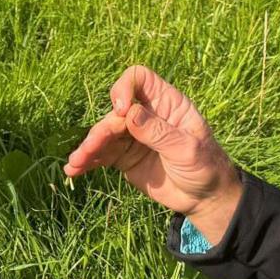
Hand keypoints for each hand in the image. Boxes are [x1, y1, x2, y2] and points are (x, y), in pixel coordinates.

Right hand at [63, 65, 242, 243]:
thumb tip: (129, 114)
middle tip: (89, 149)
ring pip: (104, 134)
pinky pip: (102, 154)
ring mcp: (133, 137)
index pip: (139, 80)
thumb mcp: (187, 149)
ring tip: (75, 163)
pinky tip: (74, 169)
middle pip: (115, 113)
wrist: (204, 198)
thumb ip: (158, 132)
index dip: (125, 88)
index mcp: (167, 104)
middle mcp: (146, 116)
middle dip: (101, 130)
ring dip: (88, 146)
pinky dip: (88, 160)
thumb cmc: (205, 167)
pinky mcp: (124, 157)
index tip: (121, 110)